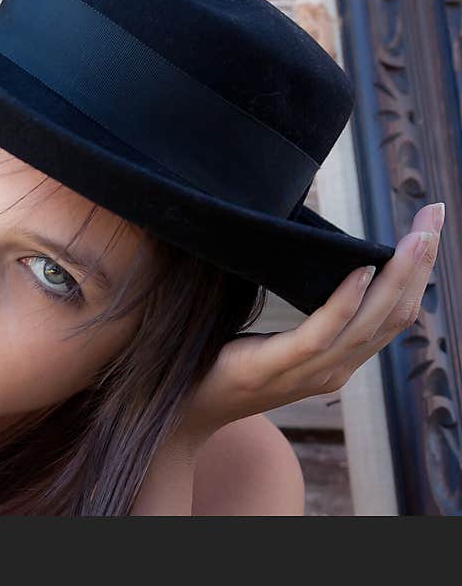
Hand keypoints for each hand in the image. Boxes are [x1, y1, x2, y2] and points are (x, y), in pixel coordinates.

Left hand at [177, 202, 444, 444]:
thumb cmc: (227, 363)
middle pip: (393, 314)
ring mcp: (311, 372)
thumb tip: (317, 255)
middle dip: (419, 264)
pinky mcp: (279, 366)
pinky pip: (322, 333)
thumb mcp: (280, 338)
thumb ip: (307, 310)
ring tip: (414, 236)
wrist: (188, 406)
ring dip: (396, 275)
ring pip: (369, 321)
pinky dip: (346, 301)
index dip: (416, 272)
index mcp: (339, 359)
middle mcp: (336, 368)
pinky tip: (360, 270)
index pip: (393, 314)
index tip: (430, 226)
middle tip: (434, 216)